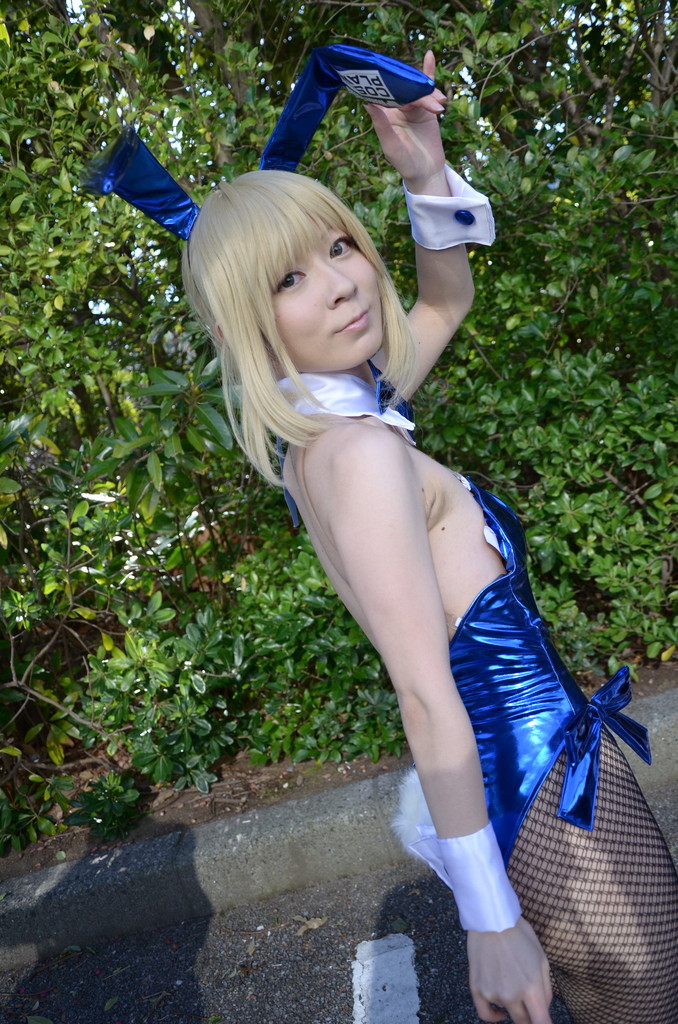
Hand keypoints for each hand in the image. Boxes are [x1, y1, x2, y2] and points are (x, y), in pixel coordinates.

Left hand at [365, 50, 447, 192]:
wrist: (426, 172)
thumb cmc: (405, 163)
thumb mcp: (391, 146)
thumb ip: (382, 126)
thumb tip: (368, 103)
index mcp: (384, 115)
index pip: (381, 93)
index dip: (381, 81)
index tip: (380, 67)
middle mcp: (396, 108)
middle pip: (402, 89)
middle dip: (411, 89)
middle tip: (420, 98)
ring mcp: (412, 106)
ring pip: (417, 90)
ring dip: (426, 93)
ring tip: (436, 104)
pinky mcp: (426, 108)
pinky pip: (427, 88)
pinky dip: (429, 73)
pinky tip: (429, 56)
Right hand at [467, 916, 552, 1023]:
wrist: (491, 918)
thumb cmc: (519, 935)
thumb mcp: (542, 959)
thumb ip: (546, 990)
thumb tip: (543, 1010)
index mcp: (532, 987)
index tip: (544, 1023)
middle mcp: (512, 994)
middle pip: (524, 1022)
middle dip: (530, 1017)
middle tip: (530, 1005)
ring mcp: (492, 993)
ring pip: (507, 1015)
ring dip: (512, 1007)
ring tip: (512, 985)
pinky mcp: (476, 988)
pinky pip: (485, 1014)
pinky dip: (493, 1016)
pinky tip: (500, 1013)